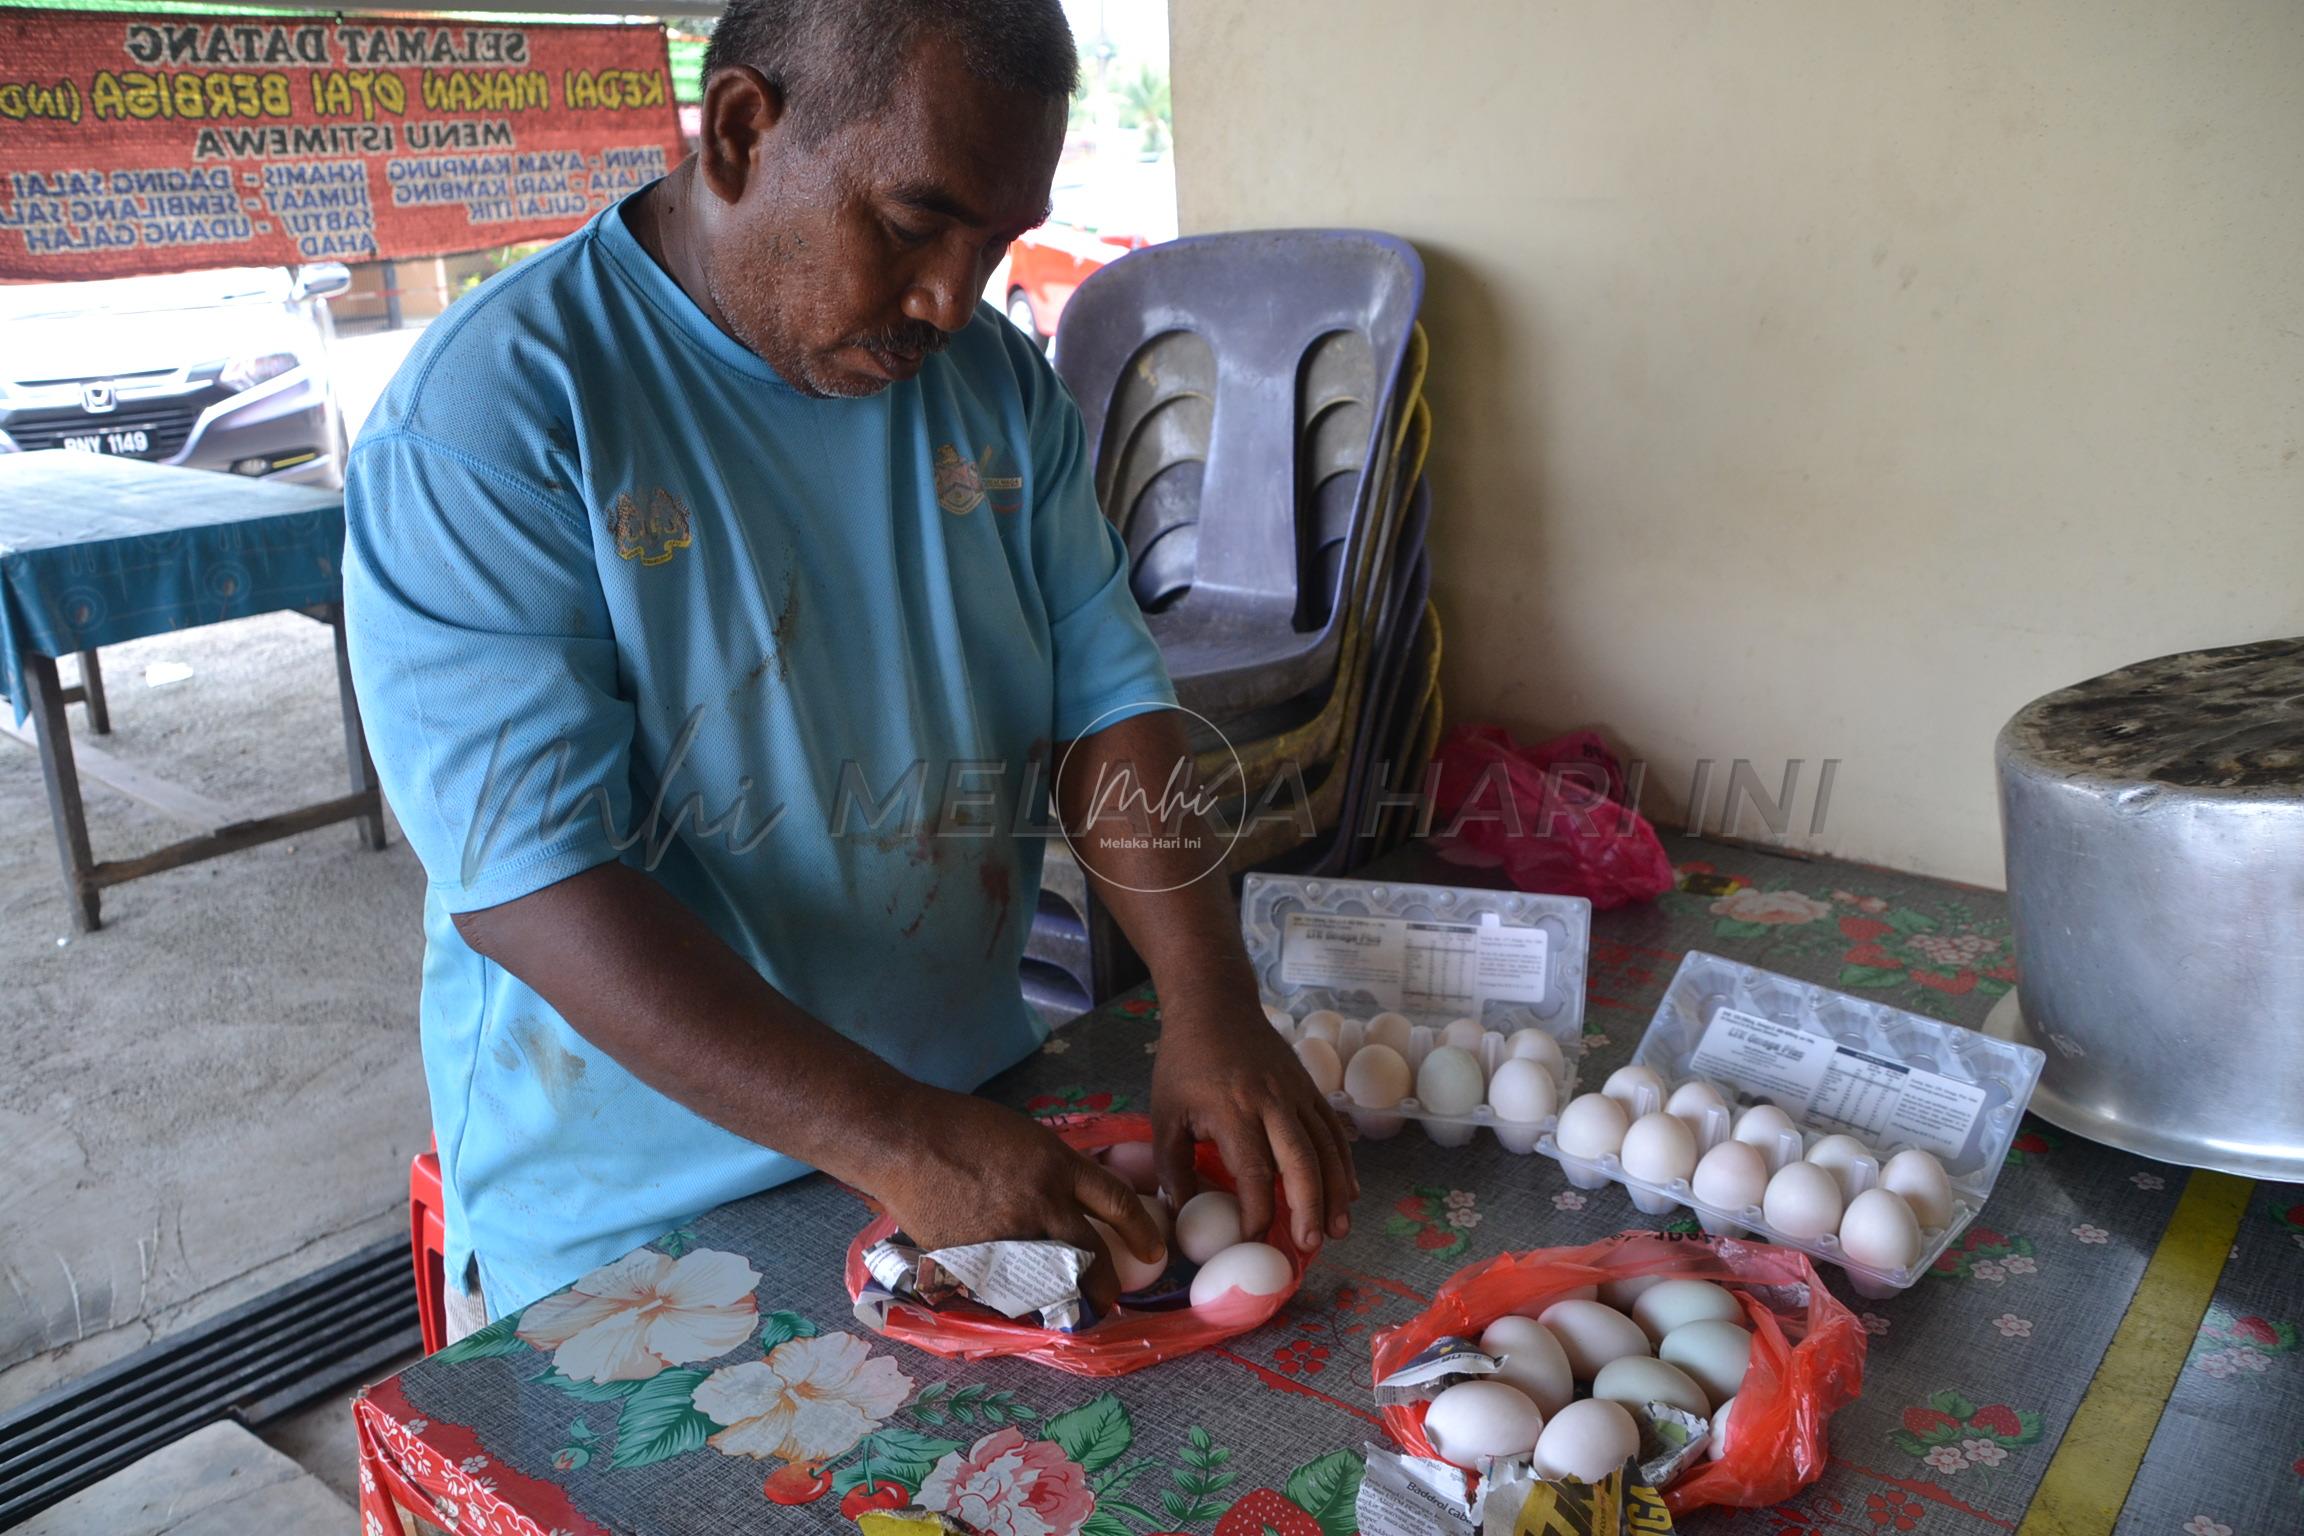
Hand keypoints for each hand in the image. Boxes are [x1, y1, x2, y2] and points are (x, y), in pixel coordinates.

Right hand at [871, 1088, 1166, 1312]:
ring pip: (1055, 1279)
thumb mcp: (1023, 1137)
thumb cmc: (959, 1126)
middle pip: (1093, 1254)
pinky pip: (1010, 1288)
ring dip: (1069, 1300)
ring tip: (1075, 1312)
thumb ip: (1052, 1170)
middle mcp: (1042, 1202)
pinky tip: (1025, 1304)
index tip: (1154, 1252)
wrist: (905, 1140)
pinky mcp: (977, 1257)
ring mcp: (1009, 1233)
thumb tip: (1072, 1200)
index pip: (1117, 1202)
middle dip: (1108, 1285)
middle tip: (1112, 1298)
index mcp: (1057, 1164)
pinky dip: (1021, 1299)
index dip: (1142, 1232)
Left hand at [1151, 993, 1358, 1251]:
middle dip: (1310, 1208)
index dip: (1257, 1212)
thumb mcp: (1164, 1114)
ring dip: (1335, 1192)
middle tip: (1312, 1246)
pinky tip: (1349, 1193)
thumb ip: (1172, 1168)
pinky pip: (1333, 1131)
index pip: (1253, 1172)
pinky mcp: (1310, 1088)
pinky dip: (1345, 1164)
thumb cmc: (1185, 1062)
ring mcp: (1296, 1094)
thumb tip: (1181, 1216)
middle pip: (1301, 1162)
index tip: (1252, 1240)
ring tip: (1339, 1231)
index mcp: (1233, 1111)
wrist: (1215, 1005)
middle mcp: (1272, 1103)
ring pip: (1326, 1148)